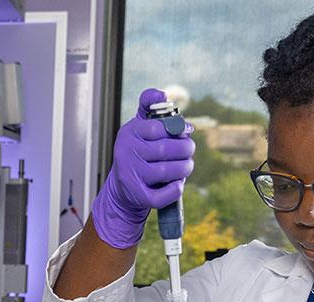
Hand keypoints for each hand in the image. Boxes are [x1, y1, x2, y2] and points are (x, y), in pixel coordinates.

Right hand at [91, 88, 196, 248]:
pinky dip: (176, 189)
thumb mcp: (141, 126)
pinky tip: (178, 183)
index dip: (178, 129)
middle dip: (185, 149)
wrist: (123, 188)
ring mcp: (131, 175)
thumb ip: (151, 107)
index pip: (157, 128)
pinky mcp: (138, 196)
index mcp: (129, 133)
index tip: (187, 131)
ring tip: (186, 165)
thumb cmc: (138, 152)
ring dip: (184, 168)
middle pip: (164, 150)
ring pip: (166, 171)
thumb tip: (162, 94)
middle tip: (189, 150)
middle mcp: (126, 153)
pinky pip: (163, 194)